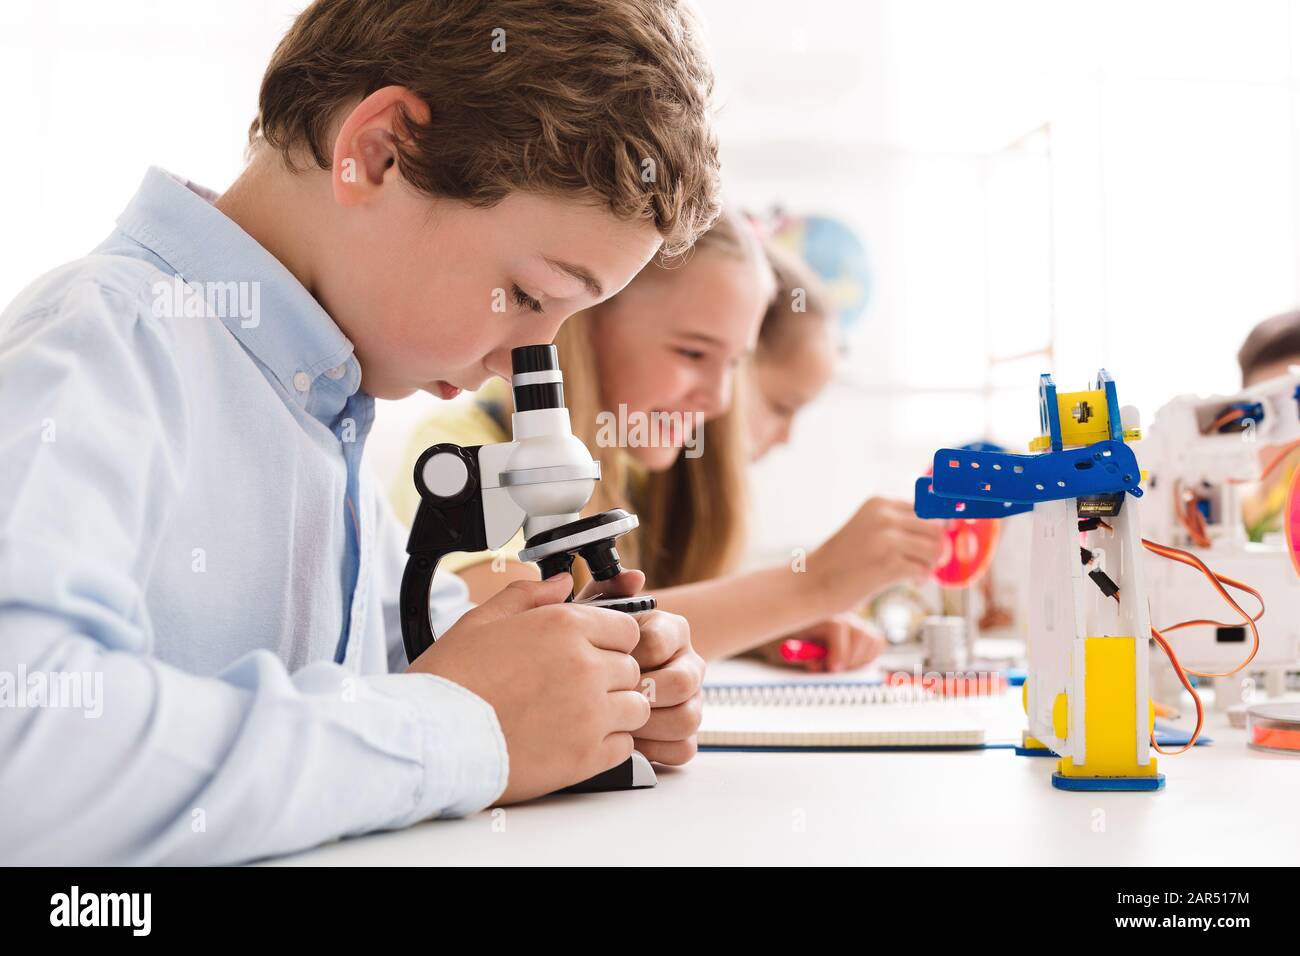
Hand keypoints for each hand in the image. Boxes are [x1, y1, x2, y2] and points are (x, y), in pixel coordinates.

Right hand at [408, 573, 648, 803]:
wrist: (431, 738)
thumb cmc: (450, 680)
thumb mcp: (482, 621)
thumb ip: (529, 595)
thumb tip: (561, 582)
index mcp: (564, 626)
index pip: (627, 629)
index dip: (610, 641)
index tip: (591, 653)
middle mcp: (586, 666)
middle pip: (632, 668)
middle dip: (611, 676)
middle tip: (575, 688)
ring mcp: (591, 713)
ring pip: (637, 707)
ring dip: (616, 711)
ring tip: (579, 716)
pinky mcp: (587, 756)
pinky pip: (625, 746)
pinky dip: (608, 744)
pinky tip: (576, 741)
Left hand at [578, 571, 703, 765]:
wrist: (601, 672)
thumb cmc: (598, 644)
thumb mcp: (596, 613)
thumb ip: (610, 590)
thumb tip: (633, 577)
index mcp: (673, 631)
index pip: (658, 644)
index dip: (628, 656)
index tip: (605, 660)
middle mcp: (690, 664)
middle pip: (682, 683)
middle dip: (642, 693)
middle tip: (613, 697)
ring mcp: (692, 700)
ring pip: (688, 718)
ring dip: (649, 724)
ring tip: (618, 721)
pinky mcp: (685, 733)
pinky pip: (684, 749)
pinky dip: (656, 749)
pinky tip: (630, 740)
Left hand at [755, 614, 886, 672]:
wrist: (781, 631)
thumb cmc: (780, 640)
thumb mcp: (781, 650)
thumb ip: (799, 657)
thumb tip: (816, 664)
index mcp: (817, 615)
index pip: (838, 627)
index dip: (838, 651)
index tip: (832, 669)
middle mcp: (839, 615)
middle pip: (860, 634)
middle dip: (849, 658)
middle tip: (834, 670)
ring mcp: (853, 622)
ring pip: (871, 640)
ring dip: (858, 659)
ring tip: (838, 665)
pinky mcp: (862, 631)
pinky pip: (876, 643)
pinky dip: (868, 656)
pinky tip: (849, 661)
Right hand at [811, 497, 944, 611]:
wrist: (813, 582)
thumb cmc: (842, 561)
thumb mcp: (867, 529)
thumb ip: (897, 526)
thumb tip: (942, 531)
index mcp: (878, 504)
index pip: (926, 509)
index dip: (931, 530)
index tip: (926, 545)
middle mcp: (884, 516)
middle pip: (936, 528)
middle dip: (935, 548)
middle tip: (925, 562)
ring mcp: (887, 540)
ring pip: (935, 548)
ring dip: (930, 564)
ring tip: (916, 572)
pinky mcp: (889, 564)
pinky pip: (924, 570)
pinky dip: (921, 578)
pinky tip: (910, 582)